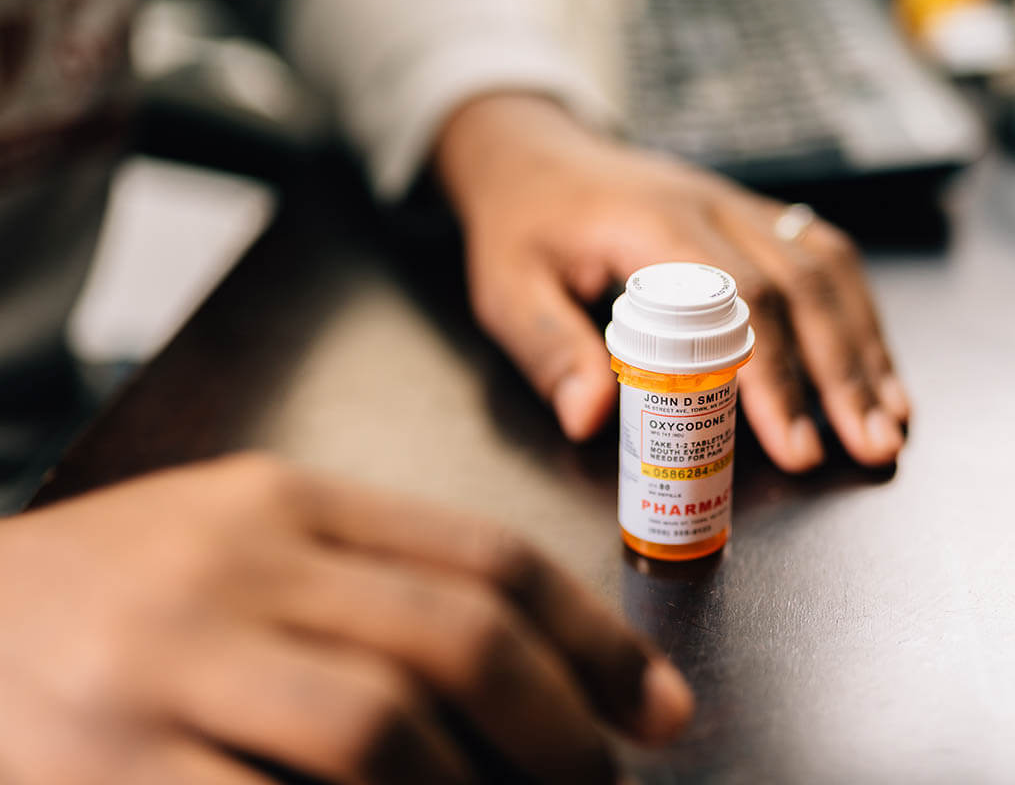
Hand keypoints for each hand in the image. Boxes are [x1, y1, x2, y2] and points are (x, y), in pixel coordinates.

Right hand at [0, 454, 691, 783]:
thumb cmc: (116, 594)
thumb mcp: (242, 545)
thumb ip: (371, 582)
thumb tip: (523, 668)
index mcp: (284, 502)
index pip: (484, 558)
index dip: (593, 640)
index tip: (657, 707)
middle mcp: (234, 564)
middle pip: (455, 640)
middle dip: (561, 728)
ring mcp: (166, 661)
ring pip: (382, 731)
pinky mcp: (111, 766)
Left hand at [436, 94, 909, 470]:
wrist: (538, 155)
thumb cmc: (524, 227)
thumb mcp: (506, 290)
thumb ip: (550, 349)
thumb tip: (590, 420)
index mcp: (653, 226)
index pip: (737, 301)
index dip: (774, 376)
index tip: (797, 448)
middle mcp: (712, 210)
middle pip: (801, 288)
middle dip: (843, 376)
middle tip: (872, 448)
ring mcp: (740, 208)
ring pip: (826, 269)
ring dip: (866, 347)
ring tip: (893, 420)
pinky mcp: (754, 218)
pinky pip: (823, 256)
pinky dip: (857, 314)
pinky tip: (876, 365)